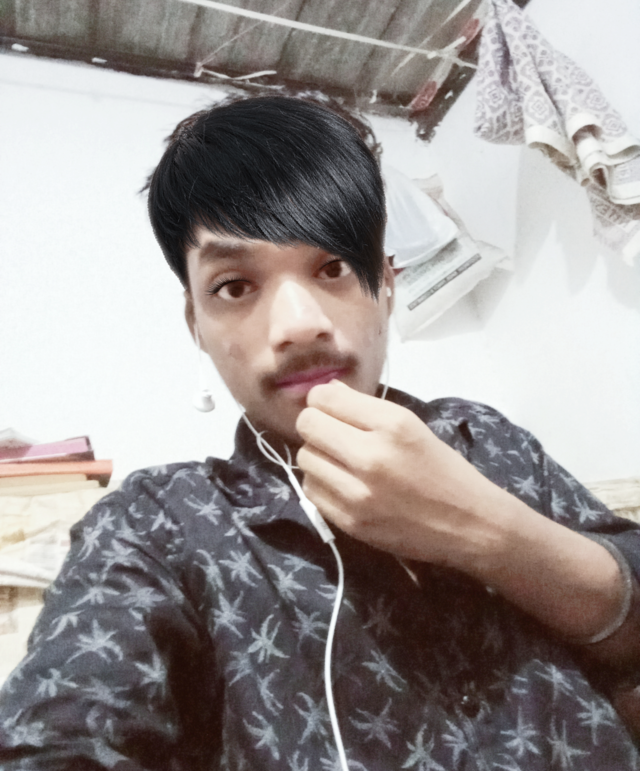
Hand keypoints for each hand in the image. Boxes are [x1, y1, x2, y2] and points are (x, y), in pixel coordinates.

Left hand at [295, 381, 507, 571]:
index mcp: (393, 425)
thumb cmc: (443, 470)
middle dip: (315, 424)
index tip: (330, 407)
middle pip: (308, 425)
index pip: (326, 397)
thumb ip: (366, 408)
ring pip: (305, 457)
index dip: (321, 399)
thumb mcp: (412, 427)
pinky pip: (311, 490)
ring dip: (317, 455)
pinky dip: (321, 483)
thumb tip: (325, 392)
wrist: (469, 525)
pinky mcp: (350, 522)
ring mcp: (358, 493)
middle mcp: (372, 456)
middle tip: (331, 433)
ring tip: (339, 460)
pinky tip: (341, 483)